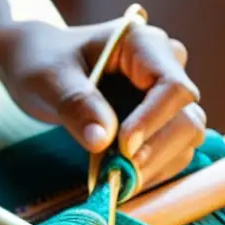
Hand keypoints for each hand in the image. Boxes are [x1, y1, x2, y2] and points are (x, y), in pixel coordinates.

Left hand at [0, 18, 205, 187]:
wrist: (38, 65)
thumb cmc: (42, 60)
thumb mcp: (48, 78)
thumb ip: (76, 104)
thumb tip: (103, 140)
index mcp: (143, 44)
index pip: (171, 86)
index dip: (153, 120)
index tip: (123, 147)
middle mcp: (165, 67)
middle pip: (186, 117)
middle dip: (155, 150)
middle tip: (118, 174)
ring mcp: (165, 97)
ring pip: (185, 138)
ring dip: (155, 165)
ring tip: (116, 180)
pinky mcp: (160, 122)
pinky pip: (171, 152)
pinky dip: (150, 171)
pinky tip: (121, 180)